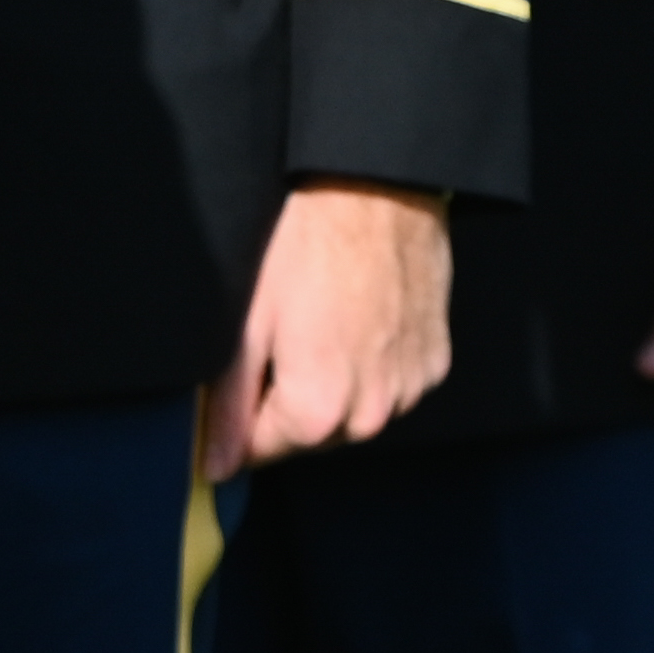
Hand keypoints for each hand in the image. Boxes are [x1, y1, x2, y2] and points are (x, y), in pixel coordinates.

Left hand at [205, 178, 452, 477]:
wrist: (377, 187)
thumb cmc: (305, 244)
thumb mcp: (249, 321)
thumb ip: (228, 403)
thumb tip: (218, 465)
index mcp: (317, 410)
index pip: (262, 451)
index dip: (239, 418)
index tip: (237, 382)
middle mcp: (371, 414)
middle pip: (311, 436)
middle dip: (287, 404)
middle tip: (280, 338)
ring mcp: (410, 389)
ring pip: (355, 414)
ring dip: (333, 388)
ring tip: (321, 323)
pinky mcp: (435, 362)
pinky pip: (392, 386)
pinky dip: (372, 368)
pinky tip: (358, 321)